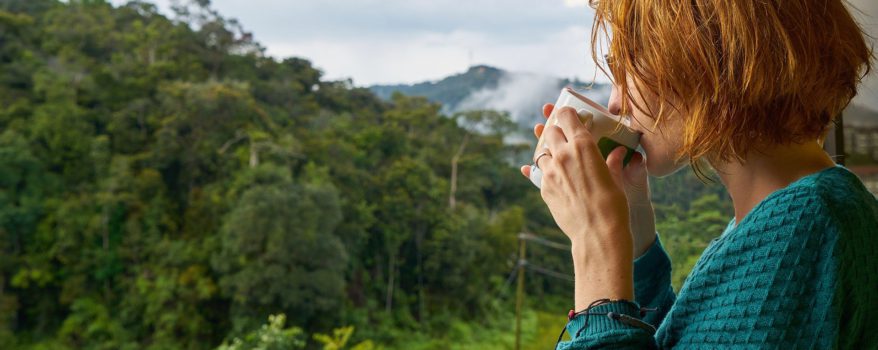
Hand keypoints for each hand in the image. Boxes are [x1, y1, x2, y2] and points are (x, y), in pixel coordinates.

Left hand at [521, 103, 655, 257]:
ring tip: (559, 159)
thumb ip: (612, 162)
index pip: (566, 116)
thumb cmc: (613, 205)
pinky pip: (539, 174)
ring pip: (541, 152)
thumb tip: (617, 153)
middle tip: (565, 137)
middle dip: (556, 132)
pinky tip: (553, 176)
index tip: (570, 115)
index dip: (566, 113)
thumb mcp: (616, 178)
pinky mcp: (543, 188)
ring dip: (549, 153)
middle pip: (550, 131)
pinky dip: (546, 172)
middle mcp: (562, 154)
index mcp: (583, 145)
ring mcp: (549, 172)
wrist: (597, 234)